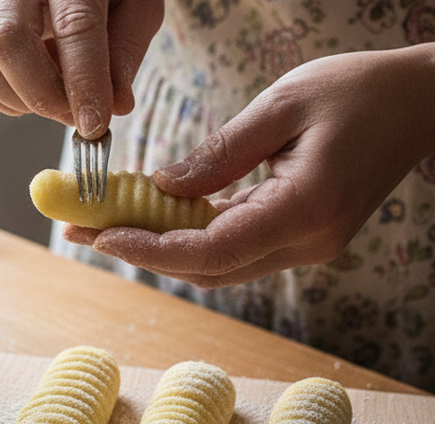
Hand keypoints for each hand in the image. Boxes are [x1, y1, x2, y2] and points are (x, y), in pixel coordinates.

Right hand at [0, 0, 163, 137]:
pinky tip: (35, 89)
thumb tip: (116, 106)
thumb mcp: (136, 5)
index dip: (84, 81)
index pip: (74, 26)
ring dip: (19, 99)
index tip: (95, 124)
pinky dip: (5, 98)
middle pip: (7, 40)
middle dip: (43, 94)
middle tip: (74, 117)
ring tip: (57, 99)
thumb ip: (127, 48)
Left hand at [64, 45, 434, 286]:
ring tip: (107, 219)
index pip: (211, 251)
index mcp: (305, 209)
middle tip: (84, 226)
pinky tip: (153, 214)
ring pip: (217, 264)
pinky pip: (234, 247)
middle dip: (140, 251)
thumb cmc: (358, 92)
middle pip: (206, 268)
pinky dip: (190, 235)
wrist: (420, 104)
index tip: (100, 234)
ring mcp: (306, 246)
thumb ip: (218, 153)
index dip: (149, 249)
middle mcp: (306, 242)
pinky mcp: (300, 238)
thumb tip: (161, 186)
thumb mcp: (281, 106)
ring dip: (160, 246)